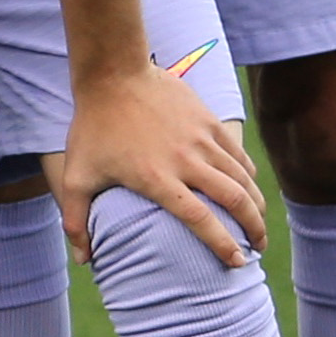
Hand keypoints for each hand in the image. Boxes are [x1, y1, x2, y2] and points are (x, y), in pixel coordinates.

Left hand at [49, 63, 266, 267]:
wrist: (113, 74)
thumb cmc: (93, 127)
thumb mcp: (76, 175)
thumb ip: (76, 220)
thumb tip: (83, 261)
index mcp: (157, 179)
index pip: (201, 220)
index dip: (223, 244)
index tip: (237, 262)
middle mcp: (187, 161)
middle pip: (235, 200)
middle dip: (254, 228)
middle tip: (258, 247)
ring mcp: (202, 140)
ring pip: (243, 178)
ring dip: (257, 204)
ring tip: (259, 223)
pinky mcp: (209, 122)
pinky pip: (239, 154)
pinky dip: (249, 175)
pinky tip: (250, 188)